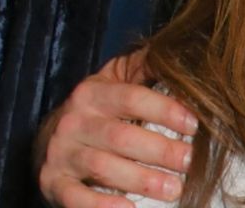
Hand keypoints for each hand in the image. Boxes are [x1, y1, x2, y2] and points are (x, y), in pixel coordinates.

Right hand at [35, 49, 198, 207]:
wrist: (51, 136)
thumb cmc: (99, 108)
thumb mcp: (117, 80)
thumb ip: (145, 67)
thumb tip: (180, 53)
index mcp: (93, 93)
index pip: (132, 98)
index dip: (165, 110)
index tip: (193, 124)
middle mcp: (74, 122)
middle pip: (121, 136)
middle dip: (159, 150)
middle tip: (189, 161)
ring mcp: (61, 153)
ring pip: (103, 168)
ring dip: (142, 180)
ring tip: (174, 189)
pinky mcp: (53, 182)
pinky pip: (75, 198)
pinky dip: (102, 206)